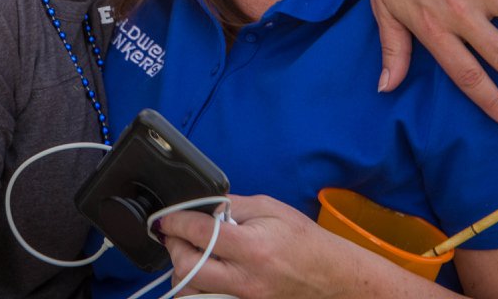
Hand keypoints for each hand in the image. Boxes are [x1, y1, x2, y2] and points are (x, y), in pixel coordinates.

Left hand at [156, 195, 431, 298]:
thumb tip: (202, 206)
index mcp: (251, 247)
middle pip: (186, 268)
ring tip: (189, 254)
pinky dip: (197, 288)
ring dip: (182, 271)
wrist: (333, 278)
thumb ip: (232, 207)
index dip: (173, 221)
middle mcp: (244, 279)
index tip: (163, 218)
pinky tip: (202, 273)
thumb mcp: (270, 209)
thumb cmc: (305, 241)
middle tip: (174, 235)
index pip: (197, 232)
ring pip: (191, 292)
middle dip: (173, 248)